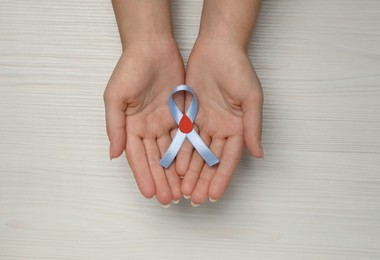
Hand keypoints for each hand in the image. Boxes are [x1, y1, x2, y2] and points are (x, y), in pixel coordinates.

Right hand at [104, 40, 184, 205]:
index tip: (149, 194)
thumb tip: (114, 154)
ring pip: (172, 152)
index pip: (137, 157)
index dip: (143, 175)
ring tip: (181, 191)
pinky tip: (192, 169)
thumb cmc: (130, 69)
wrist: (152, 47)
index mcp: (130, 126)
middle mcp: (148, 127)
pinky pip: (186, 137)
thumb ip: (115, 127)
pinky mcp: (181, 114)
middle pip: (155, 159)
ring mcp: (165, 122)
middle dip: (161, 180)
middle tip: (168, 200)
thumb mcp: (116, 98)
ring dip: (175, 172)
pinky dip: (188, 154)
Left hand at [179, 40, 263, 204]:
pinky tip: (173, 167)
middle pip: (211, 160)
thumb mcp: (251, 99)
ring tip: (183, 189)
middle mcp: (221, 129)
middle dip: (203, 180)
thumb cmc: (239, 70)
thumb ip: (252, 127)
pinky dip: (179, 152)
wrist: (217, 48)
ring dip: (190, 171)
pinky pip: (183, 137)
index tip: (215, 196)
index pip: (229, 159)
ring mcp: (204, 123)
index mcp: (238, 128)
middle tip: (195, 199)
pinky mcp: (189, 114)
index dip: (222, 177)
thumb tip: (259, 154)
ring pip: (195, 152)